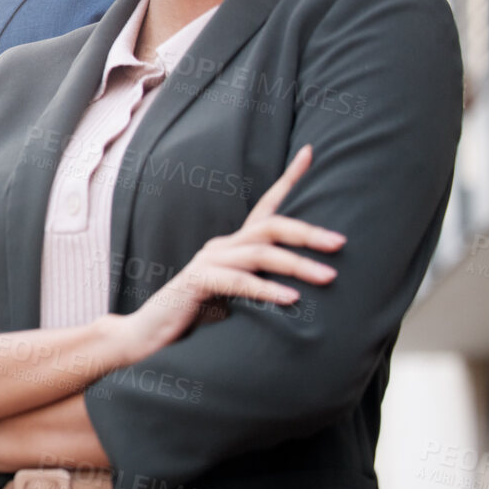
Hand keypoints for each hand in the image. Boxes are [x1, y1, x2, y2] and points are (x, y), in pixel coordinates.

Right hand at [119, 144, 341, 360]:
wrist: (148, 337)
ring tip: (328, 277)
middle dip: (307, 231)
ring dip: (297, 264)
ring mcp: (207, 262)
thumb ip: (262, 285)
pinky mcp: (196, 282)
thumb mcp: (238, 298)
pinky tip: (291, 299)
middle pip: (269, 226)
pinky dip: (266, 288)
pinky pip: (237, 281)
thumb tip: (309, 289)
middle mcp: (221, 247)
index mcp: (233, 247)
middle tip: (340, 242)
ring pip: (259, 252)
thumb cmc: (197, 320)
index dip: (288, 179)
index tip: (310, 152)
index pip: (266, 207)